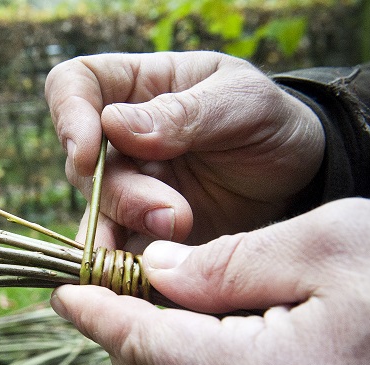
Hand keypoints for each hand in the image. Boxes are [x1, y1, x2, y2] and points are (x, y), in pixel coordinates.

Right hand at [45, 52, 325, 245]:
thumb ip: (182, 114)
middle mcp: (119, 140)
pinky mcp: (139, 235)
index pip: (74, 84)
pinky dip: (124, 267)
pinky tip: (155, 274)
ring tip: (178, 235)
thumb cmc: (270, 124)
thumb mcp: (241, 103)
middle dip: (119, 193)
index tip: (88, 151)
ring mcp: (127, 189)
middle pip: (80, 164)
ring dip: (124, 232)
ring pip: (94, 213)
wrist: (301, 182)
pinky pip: (113, 255)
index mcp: (136, 88)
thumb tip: (112, 125)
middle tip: (172, 214)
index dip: (69, 115)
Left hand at [50, 198, 369, 364]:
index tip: (63, 290)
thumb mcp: (330, 244)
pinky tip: (209, 341)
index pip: (145, 350)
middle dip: (121, 338)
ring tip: (157, 305)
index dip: (97, 316)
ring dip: (158, 362)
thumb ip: (226, 266)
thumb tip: (157, 275)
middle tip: (111, 286)